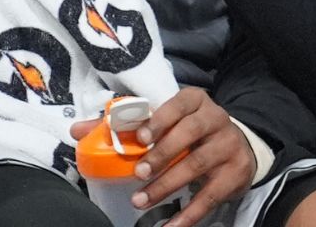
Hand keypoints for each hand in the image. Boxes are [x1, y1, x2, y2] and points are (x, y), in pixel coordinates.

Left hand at [69, 88, 254, 226]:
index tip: (141, 136)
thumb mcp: (165, 122)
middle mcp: (216, 119)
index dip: (161, 119)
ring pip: (198, 164)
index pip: (180, 104)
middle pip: (190, 133)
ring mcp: (228, 146)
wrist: (237, 147)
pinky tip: (170, 226)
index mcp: (195, 101)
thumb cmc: (190, 132)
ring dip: (167, 185)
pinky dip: (189, 214)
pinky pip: (210, 196)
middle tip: (138, 173)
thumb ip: (123, 126)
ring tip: (141, 200)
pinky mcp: (236, 174)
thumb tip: (78, 132)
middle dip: (162, 154)